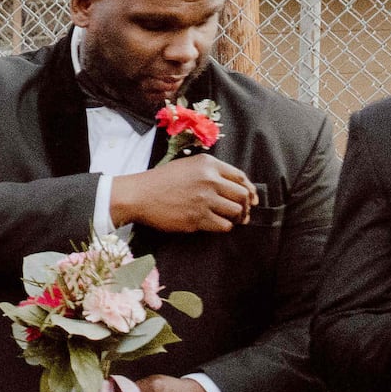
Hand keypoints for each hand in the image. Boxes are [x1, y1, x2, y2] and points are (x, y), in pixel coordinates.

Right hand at [112, 155, 256, 235]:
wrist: (139, 195)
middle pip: (242, 196)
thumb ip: (210, 172)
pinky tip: (216, 224)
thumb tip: (235, 187)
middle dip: (245, 206)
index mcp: (208, 165)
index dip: (250, 190)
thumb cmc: (161, 180)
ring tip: (230, 220)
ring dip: (236, 218)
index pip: (241, 177)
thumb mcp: (187, 165)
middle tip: (242, 213)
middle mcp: (209, 181)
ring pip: (235, 212)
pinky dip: (223, 227)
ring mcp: (204, 201)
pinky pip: (223, 226)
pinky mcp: (197, 219)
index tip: (251, 199)